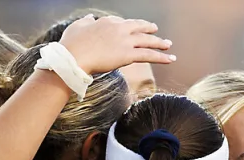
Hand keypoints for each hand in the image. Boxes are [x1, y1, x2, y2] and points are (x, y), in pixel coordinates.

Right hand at [59, 15, 174, 74]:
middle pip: (139, 27)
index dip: (128, 26)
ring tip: (168, 45)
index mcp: (107, 22)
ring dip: (159, 42)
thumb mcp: (77, 26)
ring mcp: (125, 41)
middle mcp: (119, 29)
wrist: (73, 56)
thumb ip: (86, 22)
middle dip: (148, 28)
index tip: (130, 29)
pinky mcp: (129, 55)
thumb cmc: (72, 44)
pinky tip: (171, 58)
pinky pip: (149, 55)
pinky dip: (161, 57)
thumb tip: (90, 18)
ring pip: (147, 40)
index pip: (122, 22)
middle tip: (156, 30)